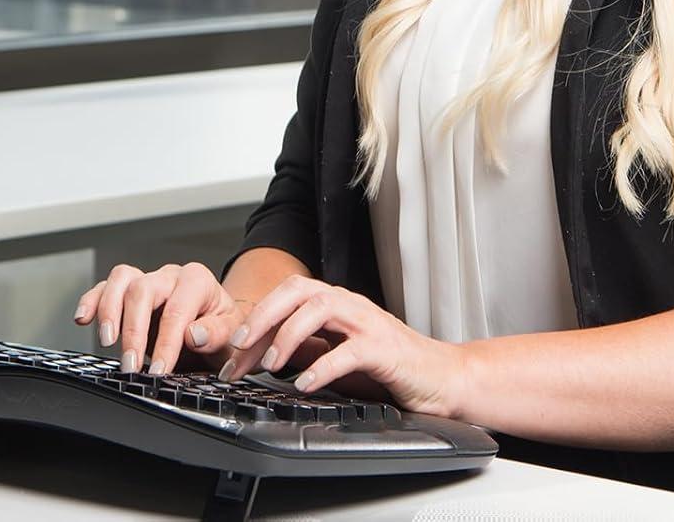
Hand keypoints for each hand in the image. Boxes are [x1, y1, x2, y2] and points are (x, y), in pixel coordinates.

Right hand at [73, 260, 248, 375]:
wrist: (217, 332)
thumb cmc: (224, 333)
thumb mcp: (232, 338)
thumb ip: (217, 333)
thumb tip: (194, 334)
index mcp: (198, 281)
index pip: (177, 309)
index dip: (167, 341)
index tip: (160, 370)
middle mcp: (171, 276)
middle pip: (144, 289)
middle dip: (134, 331)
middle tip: (132, 366)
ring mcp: (149, 281)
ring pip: (122, 279)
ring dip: (110, 311)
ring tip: (107, 342)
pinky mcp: (130, 292)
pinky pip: (106, 286)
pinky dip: (92, 300)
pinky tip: (84, 318)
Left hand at [216, 273, 468, 418]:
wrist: (441, 378)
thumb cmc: (390, 367)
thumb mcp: (338, 355)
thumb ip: (309, 348)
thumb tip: (264, 353)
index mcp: (337, 305)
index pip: (288, 295)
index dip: (257, 316)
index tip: (232, 349)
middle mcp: (350, 305)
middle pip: (299, 290)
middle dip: (264, 314)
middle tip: (240, 346)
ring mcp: (368, 323)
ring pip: (321, 309)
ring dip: (289, 334)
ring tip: (269, 363)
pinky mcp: (385, 349)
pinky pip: (349, 351)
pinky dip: (322, 366)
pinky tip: (305, 384)